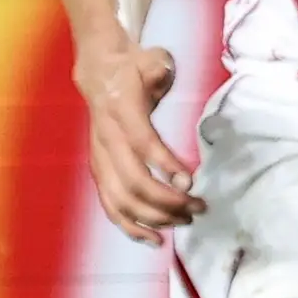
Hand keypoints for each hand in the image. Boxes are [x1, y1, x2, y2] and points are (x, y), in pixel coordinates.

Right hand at [79, 40, 199, 240]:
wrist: (98, 73)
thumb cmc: (133, 68)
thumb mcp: (149, 58)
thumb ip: (157, 69)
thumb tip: (161, 75)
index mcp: (119, 111)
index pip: (140, 142)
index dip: (164, 164)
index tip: (190, 181)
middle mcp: (105, 139)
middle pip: (132, 181)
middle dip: (167, 200)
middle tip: (199, 207)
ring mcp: (99, 159)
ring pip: (120, 200)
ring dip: (154, 217)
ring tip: (185, 221)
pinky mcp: (99, 172)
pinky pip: (110, 207)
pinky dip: (131, 227)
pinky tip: (156, 239)